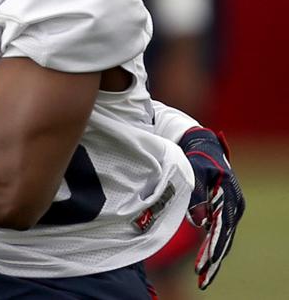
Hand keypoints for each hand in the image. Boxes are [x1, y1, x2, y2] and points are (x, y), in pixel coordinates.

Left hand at [179, 128, 244, 288]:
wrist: (204, 148)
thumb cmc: (196, 159)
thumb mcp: (194, 172)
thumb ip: (195, 195)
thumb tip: (200, 222)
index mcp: (229, 197)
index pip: (221, 228)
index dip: (212, 247)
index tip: (204, 264)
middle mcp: (234, 206)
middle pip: (224, 238)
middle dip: (214, 260)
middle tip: (203, 279)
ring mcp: (231, 210)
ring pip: (223, 238)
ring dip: (214, 257)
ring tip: (204, 276)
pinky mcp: (224, 212)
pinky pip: (220, 233)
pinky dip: (213, 247)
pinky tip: (206, 261)